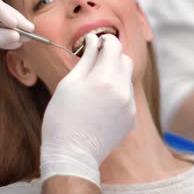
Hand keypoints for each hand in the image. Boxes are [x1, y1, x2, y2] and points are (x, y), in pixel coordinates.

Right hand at [40, 34, 134, 186]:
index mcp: (104, 78)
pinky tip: (100, 106)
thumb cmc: (62, 117)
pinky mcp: (131, 118)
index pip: (114, 45)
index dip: (104, 40)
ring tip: (95, 88)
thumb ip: (86, 59)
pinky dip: (117, 94)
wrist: (72, 155)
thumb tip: (93, 39)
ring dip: (115, 75)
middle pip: (125, 59)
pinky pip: (127, 97)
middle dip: (112, 57)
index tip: (96, 43)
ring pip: (127, 78)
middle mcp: (122, 90)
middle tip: (95, 63)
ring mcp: (129, 105)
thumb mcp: (69, 84)